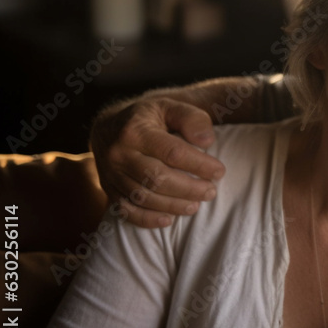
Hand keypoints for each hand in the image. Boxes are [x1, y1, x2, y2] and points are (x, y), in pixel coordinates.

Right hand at [90, 98, 225, 227]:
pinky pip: (124, 210)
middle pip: (157, 178)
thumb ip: (192, 119)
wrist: (108, 127)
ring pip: (143, 197)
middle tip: (210, 192)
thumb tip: (207, 142)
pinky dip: (146, 219)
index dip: (199, 165)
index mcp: (136, 131)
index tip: (219, 171)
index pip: (172, 153)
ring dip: (173, 205)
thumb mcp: (170, 107)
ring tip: (195, 205)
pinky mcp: (108, 189)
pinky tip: (167, 220)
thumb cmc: (149, 117)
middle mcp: (119, 154)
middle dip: (189, 189)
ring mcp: (111, 174)